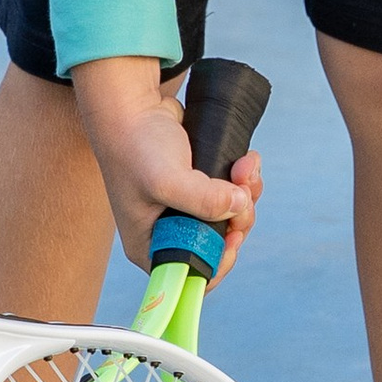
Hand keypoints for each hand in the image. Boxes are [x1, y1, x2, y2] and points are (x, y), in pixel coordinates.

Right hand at [68, 56, 262, 277]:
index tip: (234, 235)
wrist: (133, 106)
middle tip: (243, 192)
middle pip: (220, 244)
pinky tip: (246, 159)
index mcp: (150, 245)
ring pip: (232, 217)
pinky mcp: (200, 186)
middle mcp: (169, 232)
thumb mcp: (165, 179)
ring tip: (245, 166)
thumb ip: (203, 200)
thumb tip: (241, 205)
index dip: (219, 261)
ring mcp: (186, 209)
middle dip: (240, 218)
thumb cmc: (135, 146)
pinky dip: (245, 179)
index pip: (191, 275)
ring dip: (247, 194)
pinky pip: (234, 194)